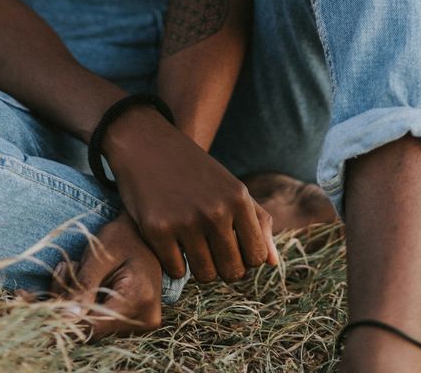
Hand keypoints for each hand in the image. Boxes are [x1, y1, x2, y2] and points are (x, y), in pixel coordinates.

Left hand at [54, 211, 163, 340]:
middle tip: (64, 271)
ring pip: (95, 329)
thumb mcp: (98, 255)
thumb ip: (83, 287)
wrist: (142, 232)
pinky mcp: (135, 323)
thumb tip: (65, 319)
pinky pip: (103, 324)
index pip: (95, 326)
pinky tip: (83, 284)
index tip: (48, 294)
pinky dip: (87, 307)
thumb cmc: (121, 237)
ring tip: (75, 271)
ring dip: (77, 306)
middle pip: (93, 330)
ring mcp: (143, 323)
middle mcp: (145, 318)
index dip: (67, 317)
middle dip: (70, 306)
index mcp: (139, 298)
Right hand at [103, 106, 279, 284]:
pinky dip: (173, 262)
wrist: (147, 144)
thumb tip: (273, 264)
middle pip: (232, 272)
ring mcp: (186, 221)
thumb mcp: (231, 186)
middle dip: (222, 266)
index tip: (230, 246)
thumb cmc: (194, 170)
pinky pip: (176, 271)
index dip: (244, 258)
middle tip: (208, 248)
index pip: (257, 257)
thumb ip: (257, 221)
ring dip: (197, 266)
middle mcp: (216, 211)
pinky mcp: (158, 230)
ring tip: (189, 243)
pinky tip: (169, 240)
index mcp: (238, 199)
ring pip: (205, 275)